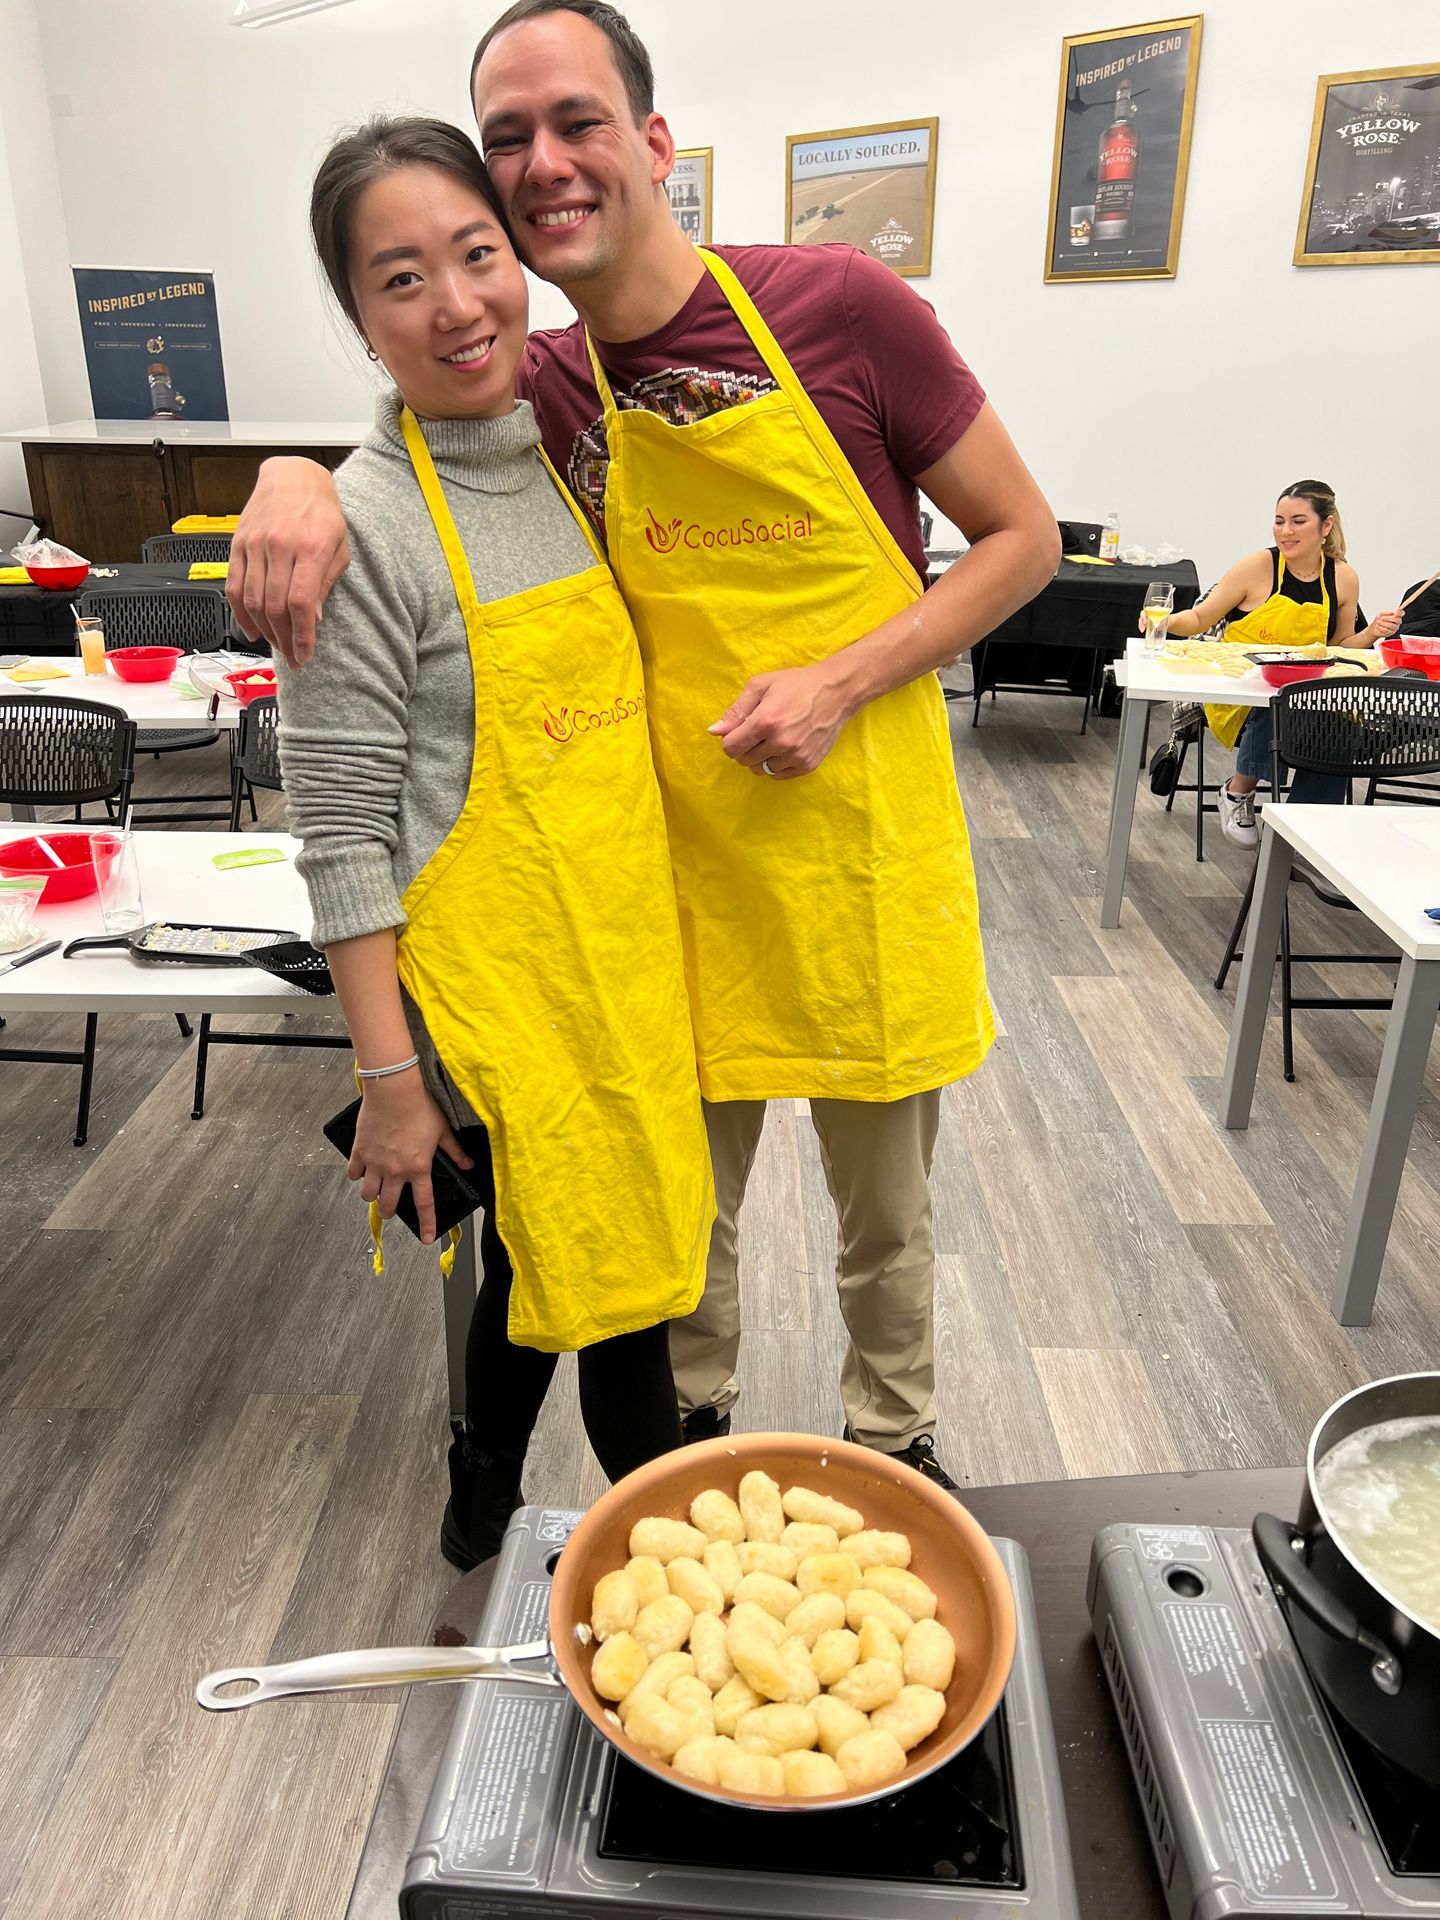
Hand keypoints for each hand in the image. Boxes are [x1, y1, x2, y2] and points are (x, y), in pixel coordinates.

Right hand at [226, 457, 349, 666]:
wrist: (293, 476)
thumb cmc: (321, 510)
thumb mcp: (339, 546)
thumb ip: (325, 583)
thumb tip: (314, 619)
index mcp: (310, 547)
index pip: (301, 603)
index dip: (302, 635)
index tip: (305, 654)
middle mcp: (279, 545)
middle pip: (275, 607)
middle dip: (284, 639)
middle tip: (292, 656)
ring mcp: (254, 545)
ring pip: (253, 600)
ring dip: (264, 630)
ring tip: (277, 644)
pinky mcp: (238, 545)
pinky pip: (234, 586)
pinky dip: (240, 613)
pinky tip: (251, 629)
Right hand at [349, 1071, 473, 1247]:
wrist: (394, 1089)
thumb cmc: (420, 1106)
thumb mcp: (444, 1130)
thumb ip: (455, 1151)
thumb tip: (468, 1164)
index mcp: (418, 1167)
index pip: (424, 1204)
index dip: (427, 1224)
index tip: (428, 1239)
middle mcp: (395, 1170)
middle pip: (389, 1205)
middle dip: (390, 1211)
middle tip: (392, 1208)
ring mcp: (375, 1162)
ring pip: (368, 1194)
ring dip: (372, 1195)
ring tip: (376, 1190)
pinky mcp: (359, 1151)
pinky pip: (353, 1173)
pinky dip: (357, 1175)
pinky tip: (362, 1170)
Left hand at [709, 663, 850, 777]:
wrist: (836, 692)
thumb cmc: (796, 685)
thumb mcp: (761, 686)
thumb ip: (736, 710)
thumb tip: (714, 731)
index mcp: (765, 721)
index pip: (731, 748)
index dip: (730, 739)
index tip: (740, 731)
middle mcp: (780, 742)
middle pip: (744, 760)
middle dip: (744, 748)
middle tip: (757, 732)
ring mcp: (796, 756)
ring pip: (760, 770)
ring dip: (759, 758)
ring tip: (771, 739)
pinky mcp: (807, 765)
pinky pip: (778, 775)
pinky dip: (775, 765)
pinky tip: (783, 748)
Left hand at [1367, 608, 1402, 641]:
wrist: (1375, 626)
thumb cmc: (1380, 619)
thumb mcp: (1382, 613)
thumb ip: (1388, 612)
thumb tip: (1392, 612)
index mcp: (1397, 615)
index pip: (1402, 613)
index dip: (1400, 613)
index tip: (1395, 614)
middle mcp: (1398, 622)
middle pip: (1397, 620)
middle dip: (1388, 618)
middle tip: (1382, 618)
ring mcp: (1395, 628)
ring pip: (1391, 625)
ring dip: (1383, 623)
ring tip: (1378, 622)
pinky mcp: (1391, 633)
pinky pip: (1387, 630)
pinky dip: (1381, 628)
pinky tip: (1378, 626)